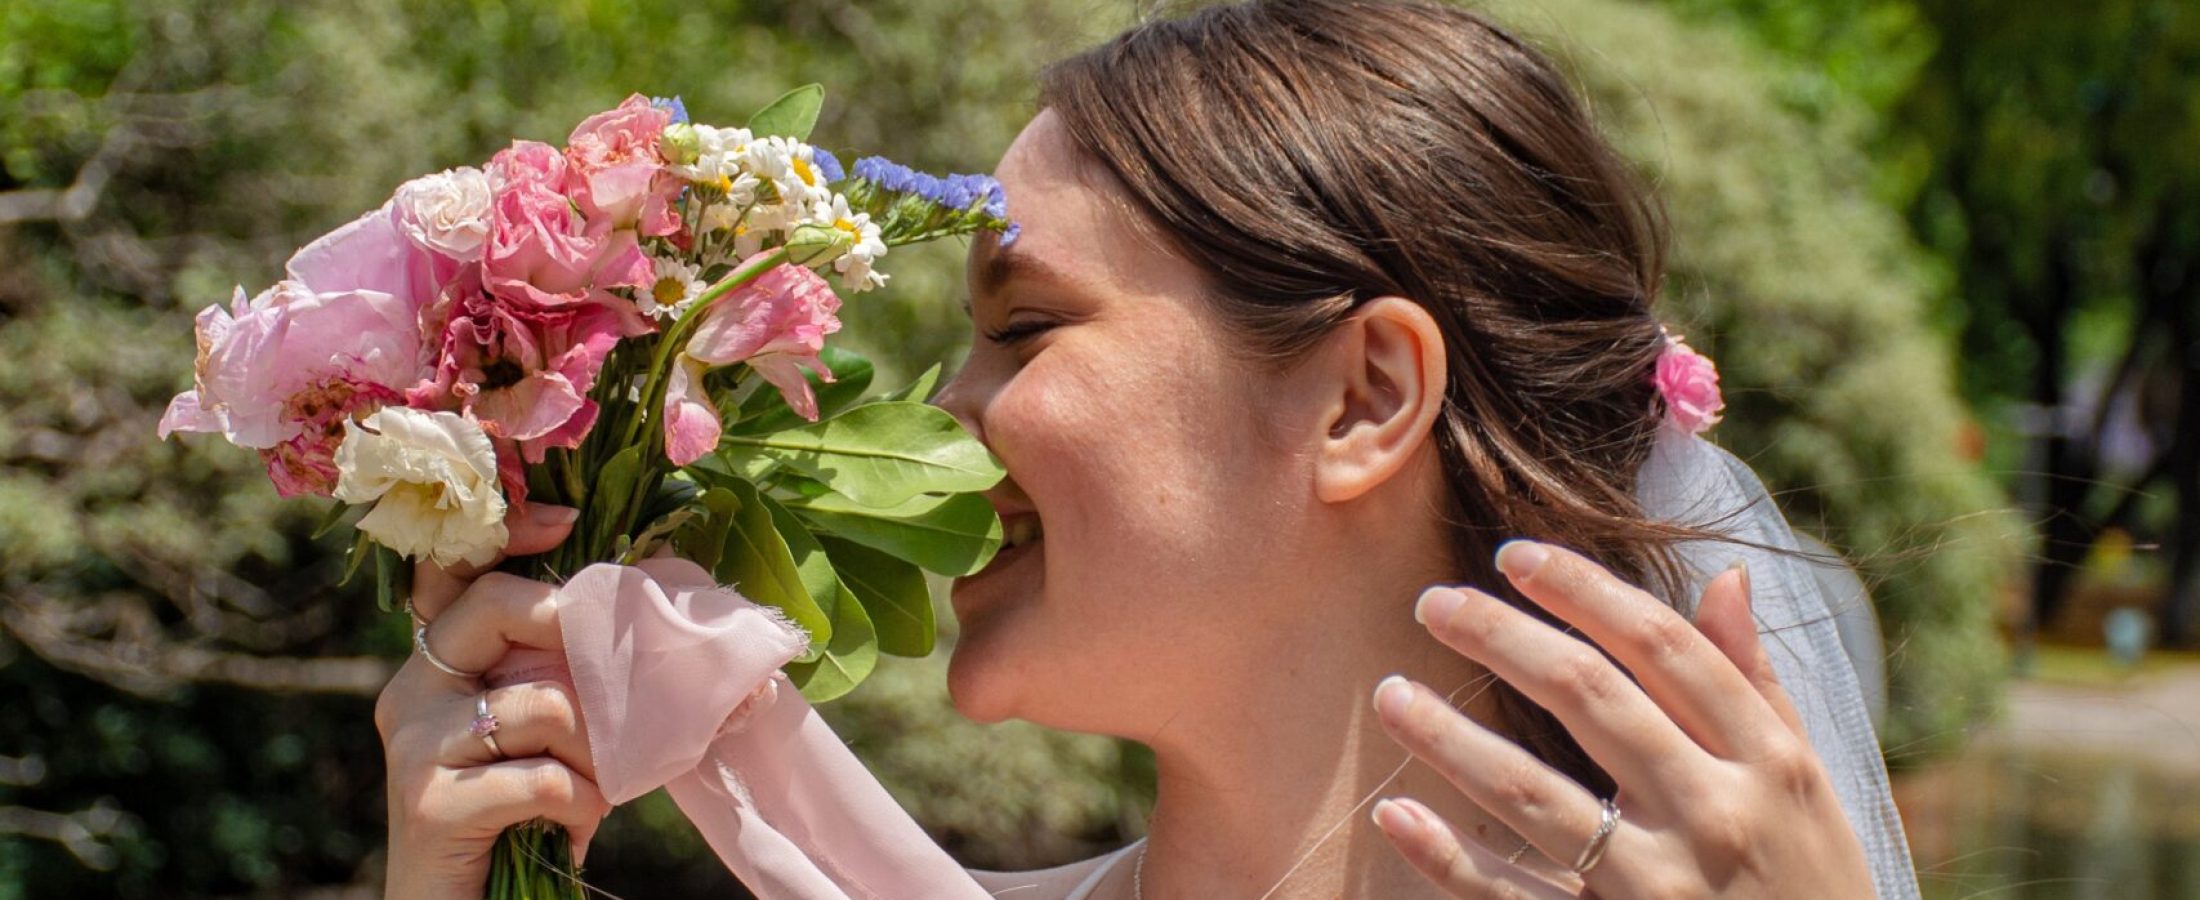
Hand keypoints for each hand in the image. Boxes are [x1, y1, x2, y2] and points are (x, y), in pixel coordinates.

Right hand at [373, 503, 609, 899]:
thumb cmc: (519, 816)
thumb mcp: (539, 733)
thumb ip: (556, 672)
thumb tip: (637, 606)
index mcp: (437, 663)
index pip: (454, 571)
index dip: (506, 532)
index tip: (569, 520)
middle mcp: (413, 689)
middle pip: (495, 607)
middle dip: (571, 627)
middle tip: (612, 677)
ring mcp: (415, 745)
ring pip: (541, 703)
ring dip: (596, 750)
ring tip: (600, 787)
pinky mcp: (428, 804)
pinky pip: (542, 777)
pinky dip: (583, 802)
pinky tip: (579, 826)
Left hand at [1370, 541, 1873, 898]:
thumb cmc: (1812, 890)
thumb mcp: (1807, 789)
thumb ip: (1759, 688)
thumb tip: (1728, 578)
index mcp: (1770, 762)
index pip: (1663, 648)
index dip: (1584, 591)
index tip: (1516, 555)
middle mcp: (1715, 814)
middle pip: (1589, 696)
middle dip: (1501, 637)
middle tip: (1433, 602)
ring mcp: (1660, 887)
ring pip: (1532, 793)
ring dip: (1449, 737)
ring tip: (1390, 694)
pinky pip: (1513, 898)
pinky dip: (1448, 858)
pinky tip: (1397, 814)